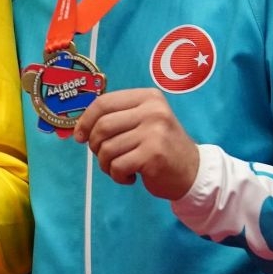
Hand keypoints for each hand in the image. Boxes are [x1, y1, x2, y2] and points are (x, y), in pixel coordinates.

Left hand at [73, 88, 199, 200]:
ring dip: (106, 164)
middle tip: (105, 156)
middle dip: (95, 146)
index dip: (85, 121)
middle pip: (102, 126)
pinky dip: (118, 175)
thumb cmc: (160, 147)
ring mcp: (155, 132)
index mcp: (148, 97)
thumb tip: (80, 129)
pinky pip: (117, 166)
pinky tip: (130, 176)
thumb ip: (116, 118)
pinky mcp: (154, 154)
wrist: (193, 172)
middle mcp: (153, 110)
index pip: (103, 103)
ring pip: (107, 148)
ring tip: (120, 167)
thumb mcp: (143, 122)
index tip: (80, 136)